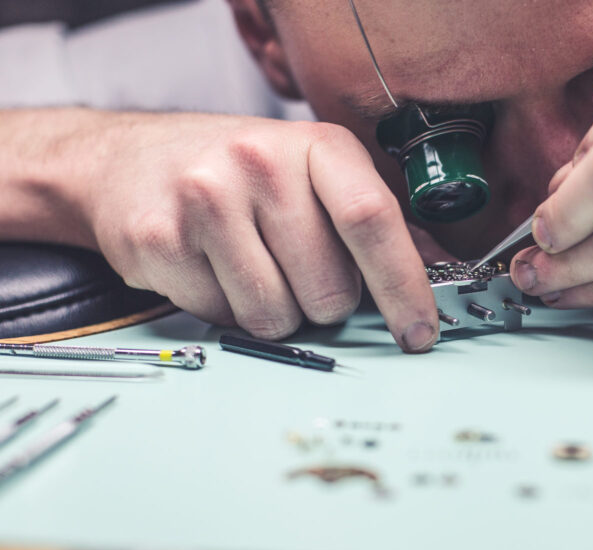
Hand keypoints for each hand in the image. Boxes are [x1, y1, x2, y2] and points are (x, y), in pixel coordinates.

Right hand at [86, 112, 441, 350]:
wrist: (126, 161)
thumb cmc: (238, 175)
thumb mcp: (313, 174)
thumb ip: (373, 221)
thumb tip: (438, 271)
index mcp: (317, 145)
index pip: (372, 219)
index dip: (403, 287)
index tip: (419, 333)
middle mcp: (260, 160)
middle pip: (328, 288)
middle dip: (326, 304)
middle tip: (298, 272)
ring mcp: (204, 198)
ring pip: (276, 316)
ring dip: (275, 312)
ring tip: (252, 267)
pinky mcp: (159, 239)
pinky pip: (223, 318)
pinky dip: (226, 310)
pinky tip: (211, 268)